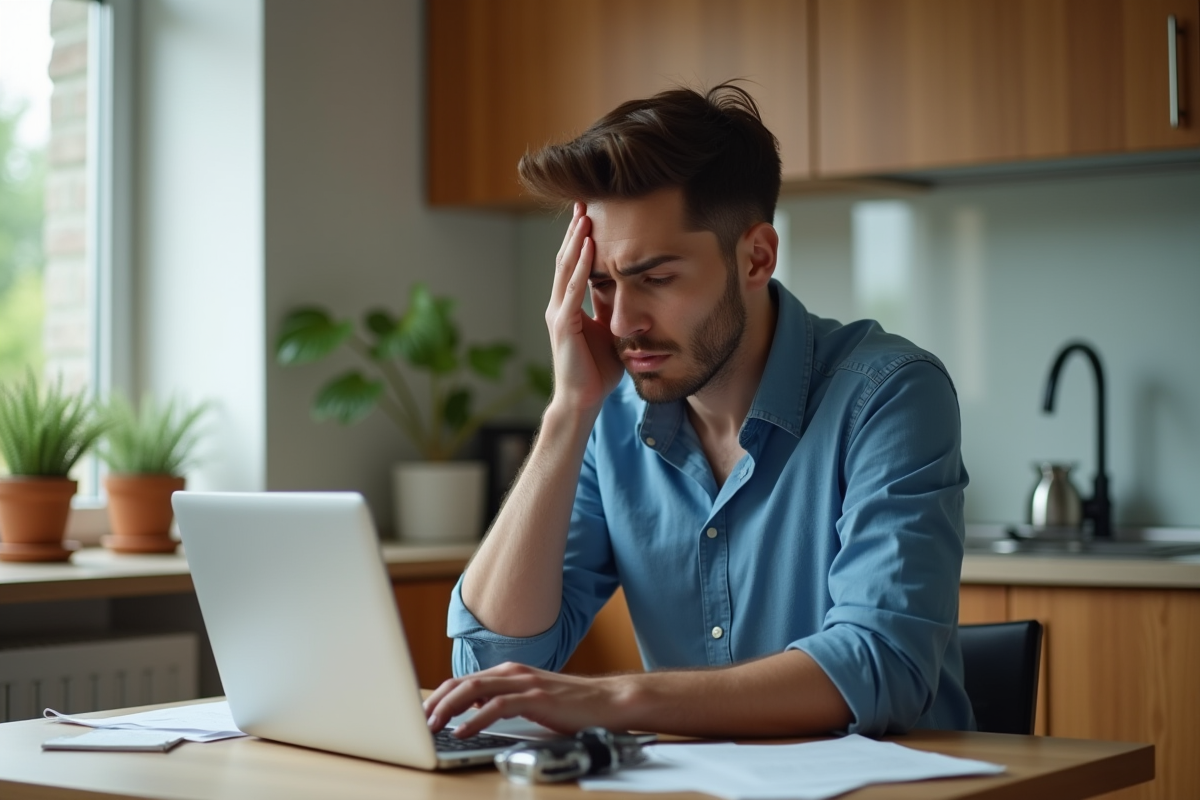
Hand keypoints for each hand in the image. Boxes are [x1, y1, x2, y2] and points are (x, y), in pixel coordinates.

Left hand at [424, 662, 630, 737]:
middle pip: (462, 682)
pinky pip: (497, 706)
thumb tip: (473, 712)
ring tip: (433, 726)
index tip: (423, 713)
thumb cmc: (572, 704)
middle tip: (420, 722)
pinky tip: (463, 731)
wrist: (608, 701)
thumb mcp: (531, 699)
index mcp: (509, 672)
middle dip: (436, 702)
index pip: (464, 680)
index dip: (440, 696)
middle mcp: (513, 672)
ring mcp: (524, 683)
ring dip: (449, 708)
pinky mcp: (536, 698)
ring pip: (474, 690)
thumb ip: (504, 700)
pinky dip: (475, 719)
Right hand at [545, 203, 624, 414]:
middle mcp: (559, 305)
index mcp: (568, 306)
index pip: (574, 264)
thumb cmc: (596, 370)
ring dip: (576, 240)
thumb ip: (608, 307)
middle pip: (566, 258)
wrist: (583, 400)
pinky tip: (588, 247)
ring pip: (566, 268)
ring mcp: (558, 314)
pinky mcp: (563, 325)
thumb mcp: (608, 330)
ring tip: (585, 214)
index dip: (580, 237)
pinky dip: (581, 266)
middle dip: (575, 229)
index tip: (590, 211)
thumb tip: (623, 286)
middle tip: (583, 199)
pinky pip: (572, 289)